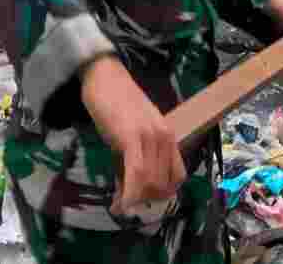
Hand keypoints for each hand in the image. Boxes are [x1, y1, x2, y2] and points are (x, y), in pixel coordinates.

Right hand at [81, 56, 184, 217]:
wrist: (104, 77)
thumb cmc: (115, 104)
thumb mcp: (130, 135)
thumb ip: (133, 161)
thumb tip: (129, 192)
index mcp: (169, 137)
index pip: (178, 176)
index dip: (163, 193)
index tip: (145, 200)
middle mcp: (165, 138)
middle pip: (164, 183)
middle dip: (146, 200)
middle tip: (128, 202)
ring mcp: (150, 137)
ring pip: (151, 182)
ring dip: (136, 200)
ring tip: (120, 204)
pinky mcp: (132, 137)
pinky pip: (137, 174)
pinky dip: (130, 194)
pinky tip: (120, 204)